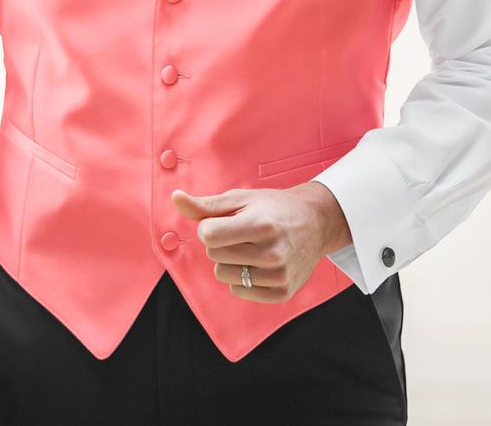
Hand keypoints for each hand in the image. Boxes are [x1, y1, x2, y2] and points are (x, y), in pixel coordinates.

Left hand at [171, 180, 351, 303]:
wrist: (315, 223)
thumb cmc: (272, 208)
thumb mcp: (240, 199)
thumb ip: (205, 205)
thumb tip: (175, 198)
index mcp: (261, 224)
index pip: (208, 236)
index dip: (209, 227)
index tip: (225, 220)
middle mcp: (272, 252)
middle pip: (214, 255)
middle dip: (220, 243)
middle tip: (243, 232)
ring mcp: (279, 275)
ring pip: (223, 275)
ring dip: (230, 261)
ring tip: (252, 247)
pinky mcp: (282, 293)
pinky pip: (238, 291)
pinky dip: (241, 278)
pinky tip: (259, 263)